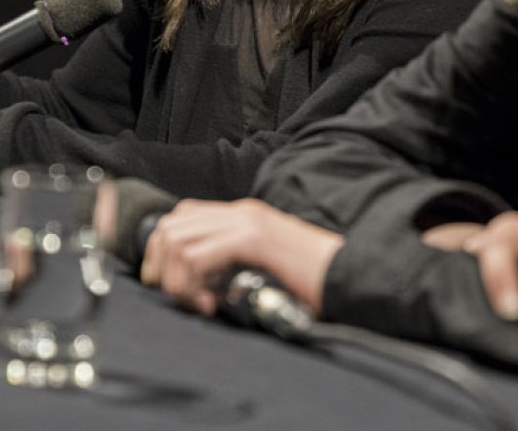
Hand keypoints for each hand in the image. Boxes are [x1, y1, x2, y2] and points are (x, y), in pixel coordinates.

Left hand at [140, 198, 342, 317]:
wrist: (355, 276)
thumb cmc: (314, 282)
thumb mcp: (267, 266)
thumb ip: (236, 263)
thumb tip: (198, 283)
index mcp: (243, 214)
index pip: (182, 216)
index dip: (162, 250)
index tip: (167, 284)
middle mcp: (241, 212)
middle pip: (171, 225)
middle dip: (162, 266)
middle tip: (181, 298)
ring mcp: (247, 222)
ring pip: (179, 241)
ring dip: (178, 280)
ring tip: (200, 304)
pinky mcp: (255, 240)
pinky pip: (199, 257)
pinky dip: (194, 285)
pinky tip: (212, 305)